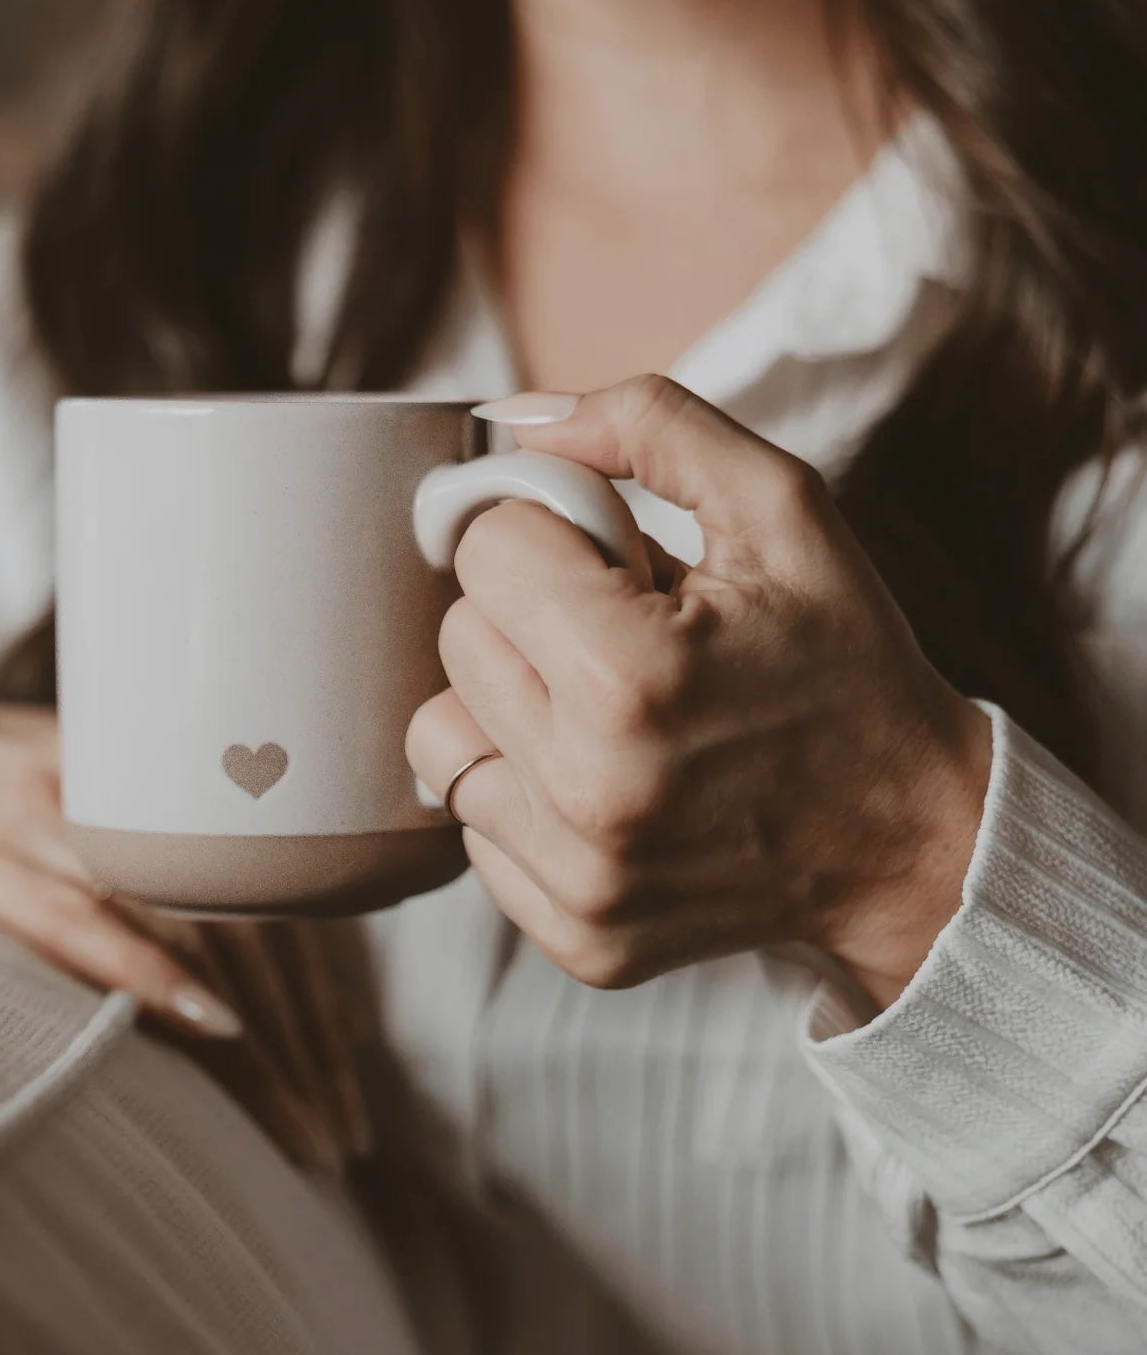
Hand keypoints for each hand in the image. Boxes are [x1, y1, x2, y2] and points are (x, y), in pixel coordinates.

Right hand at [0, 694, 378, 1167]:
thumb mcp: (54, 794)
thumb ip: (131, 850)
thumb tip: (225, 952)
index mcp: (144, 781)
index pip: (265, 883)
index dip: (322, 978)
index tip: (353, 1064)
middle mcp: (113, 793)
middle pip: (248, 916)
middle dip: (308, 1035)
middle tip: (344, 1129)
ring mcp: (46, 820)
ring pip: (189, 929)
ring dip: (262, 1040)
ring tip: (305, 1130)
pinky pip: (81, 920)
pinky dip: (153, 974)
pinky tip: (218, 1031)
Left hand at [405, 375, 993, 1009]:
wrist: (915, 843)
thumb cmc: (844, 664)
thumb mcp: (783, 509)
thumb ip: (649, 425)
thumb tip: (512, 419)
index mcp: (632, 676)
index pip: (483, 549)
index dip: (548, 534)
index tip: (608, 558)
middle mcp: (589, 790)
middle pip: (456, 636)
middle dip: (527, 613)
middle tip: (621, 630)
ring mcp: (578, 877)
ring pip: (438, 732)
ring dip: (507, 703)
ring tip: (604, 705)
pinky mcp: (574, 935)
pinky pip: (471, 822)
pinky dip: (522, 790)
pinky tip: (607, 780)